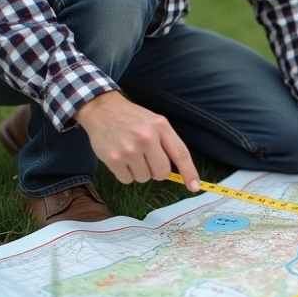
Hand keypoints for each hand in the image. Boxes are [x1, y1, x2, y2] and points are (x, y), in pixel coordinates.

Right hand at [73, 91, 199, 190]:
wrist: (102, 109)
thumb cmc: (132, 118)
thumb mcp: (155, 122)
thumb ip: (167, 143)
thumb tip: (178, 172)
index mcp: (161, 127)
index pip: (180, 154)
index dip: (189, 172)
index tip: (194, 187)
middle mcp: (147, 138)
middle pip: (162, 172)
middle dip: (157, 171)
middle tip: (147, 159)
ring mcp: (129, 150)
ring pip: (144, 178)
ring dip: (139, 172)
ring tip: (131, 155)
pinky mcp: (113, 159)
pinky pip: (127, 180)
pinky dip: (126, 174)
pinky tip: (121, 159)